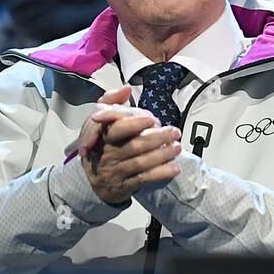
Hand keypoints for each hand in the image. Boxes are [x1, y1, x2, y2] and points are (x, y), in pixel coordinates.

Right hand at [78, 86, 181, 204]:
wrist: (96, 179)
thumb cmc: (104, 145)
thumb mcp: (103, 121)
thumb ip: (112, 101)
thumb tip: (126, 88)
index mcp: (103, 137)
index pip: (115, 129)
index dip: (133, 124)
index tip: (151, 118)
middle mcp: (108, 154)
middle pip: (133, 146)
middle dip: (156, 138)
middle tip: (174, 132)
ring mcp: (115, 171)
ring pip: (140, 162)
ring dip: (162, 155)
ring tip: (177, 147)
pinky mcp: (124, 185)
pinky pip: (144, 179)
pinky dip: (160, 173)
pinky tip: (174, 167)